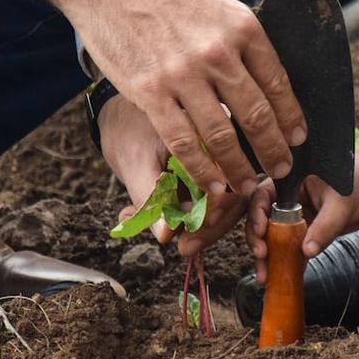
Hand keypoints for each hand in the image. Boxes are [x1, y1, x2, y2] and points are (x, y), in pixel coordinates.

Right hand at [0, 0, 306, 200]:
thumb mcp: (217, 2)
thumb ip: (240, 38)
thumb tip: (263, 75)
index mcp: (242, 27)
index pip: (278, 83)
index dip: (291, 117)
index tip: (298, 137)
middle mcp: (218, 52)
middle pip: (257, 115)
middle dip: (274, 150)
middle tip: (282, 169)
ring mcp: (183, 75)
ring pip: (222, 136)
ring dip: (240, 167)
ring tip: (249, 185)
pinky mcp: (151, 93)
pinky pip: (183, 142)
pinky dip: (203, 169)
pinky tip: (213, 183)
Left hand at [100, 95, 257, 254]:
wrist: (119, 113)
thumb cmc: (126, 127)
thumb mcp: (132, 161)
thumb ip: (148, 196)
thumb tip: (166, 234)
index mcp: (210, 129)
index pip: (231, 175)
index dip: (219, 209)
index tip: (197, 231)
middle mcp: (224, 141)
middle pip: (239, 191)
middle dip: (215, 226)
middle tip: (186, 246)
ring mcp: (220, 157)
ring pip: (230, 200)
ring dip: (206, 227)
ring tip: (175, 239)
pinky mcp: (212, 171)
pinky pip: (214, 199)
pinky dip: (195, 218)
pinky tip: (166, 226)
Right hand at [245, 163, 358, 283]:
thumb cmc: (358, 184)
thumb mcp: (340, 206)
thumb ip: (324, 227)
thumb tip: (306, 251)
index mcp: (290, 182)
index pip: (263, 195)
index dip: (256, 214)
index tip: (261, 232)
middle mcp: (288, 199)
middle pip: (262, 219)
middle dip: (258, 240)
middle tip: (262, 257)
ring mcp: (295, 216)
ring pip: (273, 237)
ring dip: (268, 257)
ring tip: (265, 276)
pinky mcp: (304, 232)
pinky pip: (290, 249)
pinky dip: (285, 263)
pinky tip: (280, 278)